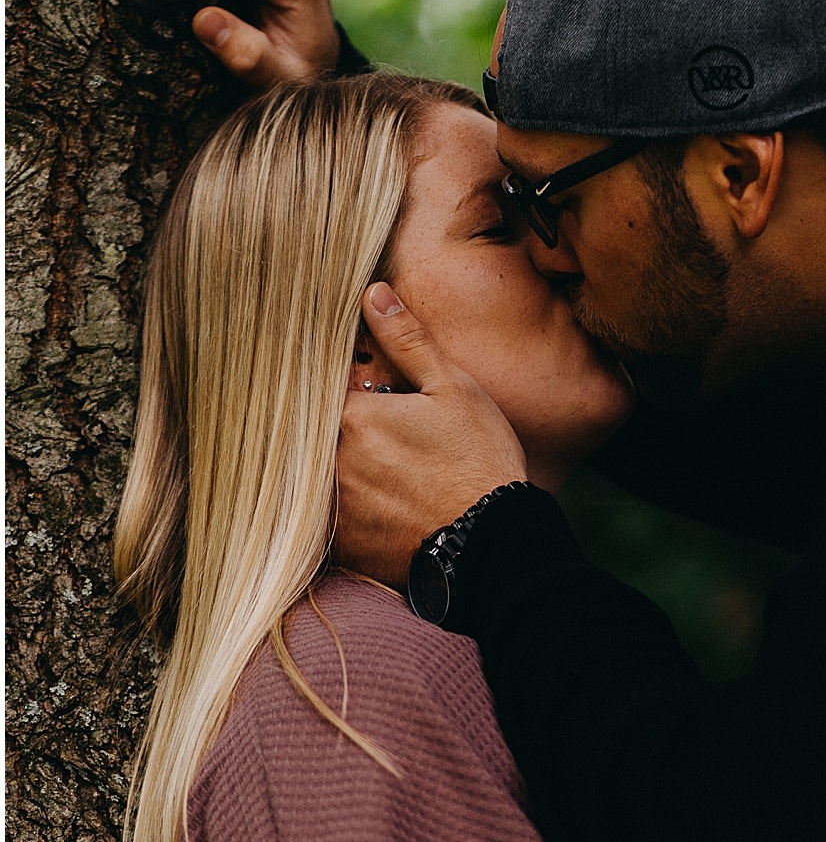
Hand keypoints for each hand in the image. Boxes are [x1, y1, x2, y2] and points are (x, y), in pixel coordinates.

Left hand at [336, 284, 527, 584]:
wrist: (494, 545)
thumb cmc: (480, 463)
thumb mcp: (453, 390)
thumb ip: (408, 343)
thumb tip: (372, 294)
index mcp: (353, 414)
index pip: (322, 387)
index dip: (342, 388)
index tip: (366, 395)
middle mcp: (330, 460)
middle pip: (315, 434)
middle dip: (342, 432)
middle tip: (385, 442)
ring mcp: (333, 507)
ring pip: (319, 476)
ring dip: (341, 470)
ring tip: (386, 476)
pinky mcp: (342, 547)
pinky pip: (328, 521)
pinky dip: (347, 511)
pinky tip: (381, 509)